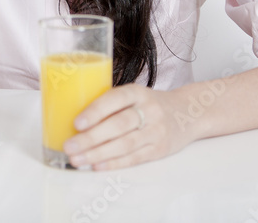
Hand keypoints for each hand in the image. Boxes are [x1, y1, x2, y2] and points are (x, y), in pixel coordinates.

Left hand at [61, 84, 197, 169]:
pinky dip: (115, 163)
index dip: (95, 111)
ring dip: (98, 154)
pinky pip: (134, 158)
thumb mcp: (133, 94)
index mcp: (137, 92)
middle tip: (69, 146)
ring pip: (125, 144)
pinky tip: (97, 166)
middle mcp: (149, 110)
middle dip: (91, 138)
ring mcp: (156, 131)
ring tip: (77, 159)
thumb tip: (69, 115)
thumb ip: (109, 103)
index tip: (76, 123)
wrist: (188, 113)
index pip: (115, 99)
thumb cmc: (148, 103)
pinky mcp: (160, 150)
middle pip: (118, 125)